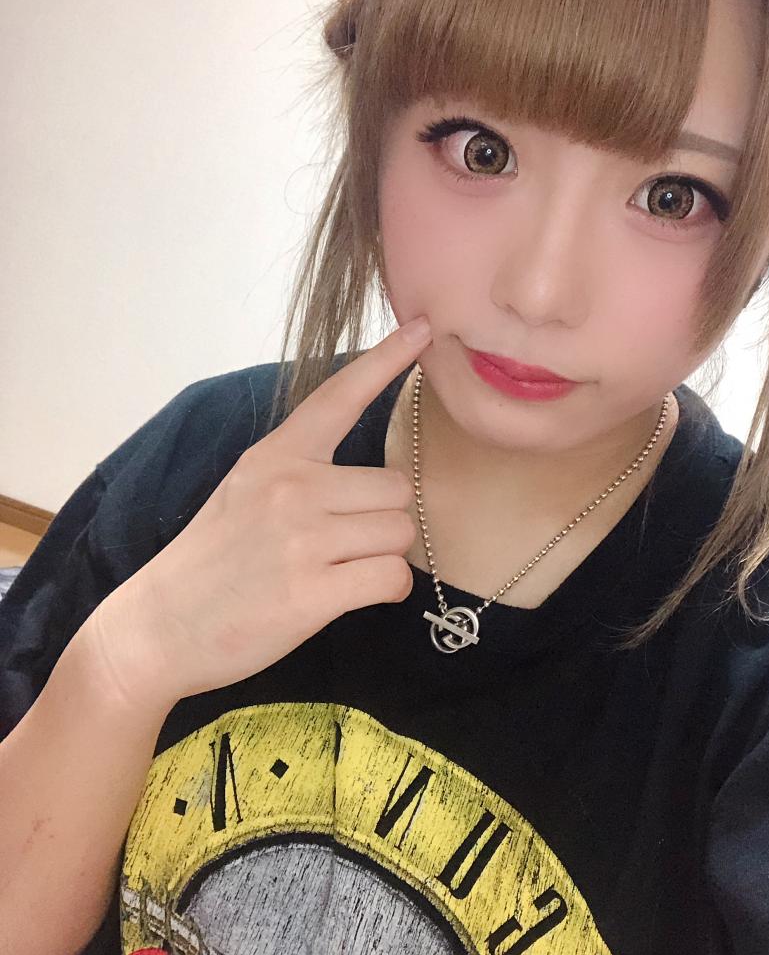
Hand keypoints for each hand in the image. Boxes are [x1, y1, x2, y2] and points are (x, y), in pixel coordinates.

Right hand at [87, 318, 431, 708]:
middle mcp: (292, 488)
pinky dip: (385, 591)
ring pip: (401, 533)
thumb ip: (300, 473)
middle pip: (397, 488)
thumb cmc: (212, 560)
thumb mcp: (245, 490)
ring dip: (385, 557)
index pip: (340, 397)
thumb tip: (372, 485)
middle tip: (344, 545)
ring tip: (339, 571)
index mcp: (275, 456)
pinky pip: (393, 578)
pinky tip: (351, 596)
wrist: (161, 626)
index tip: (423, 328)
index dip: (386, 360)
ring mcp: (302, 540)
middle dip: (385, 520)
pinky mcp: (313, 593)